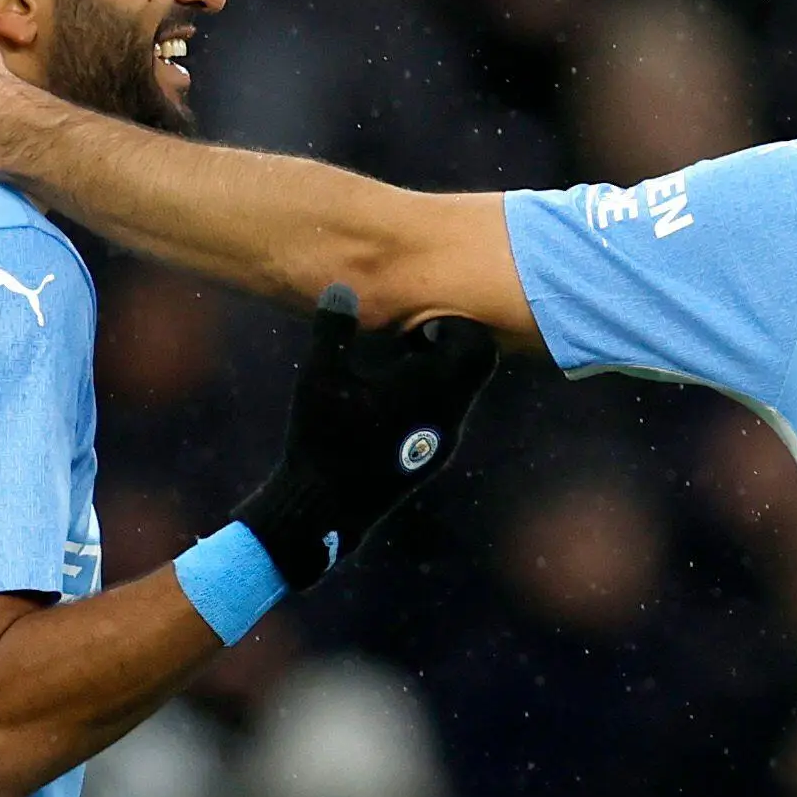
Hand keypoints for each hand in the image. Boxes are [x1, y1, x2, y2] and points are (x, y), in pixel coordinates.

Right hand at [235, 286, 498, 589]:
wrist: (325, 509)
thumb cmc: (322, 438)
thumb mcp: (319, 377)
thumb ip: (334, 330)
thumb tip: (342, 287)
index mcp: (432, 388)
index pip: (477, 344)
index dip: (454, 325)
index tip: (417, 323)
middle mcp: (450, 414)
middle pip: (476, 367)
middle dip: (448, 346)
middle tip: (408, 341)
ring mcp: (445, 441)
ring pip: (462, 394)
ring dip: (437, 374)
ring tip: (393, 370)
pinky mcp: (432, 459)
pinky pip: (448, 417)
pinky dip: (430, 400)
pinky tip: (387, 405)